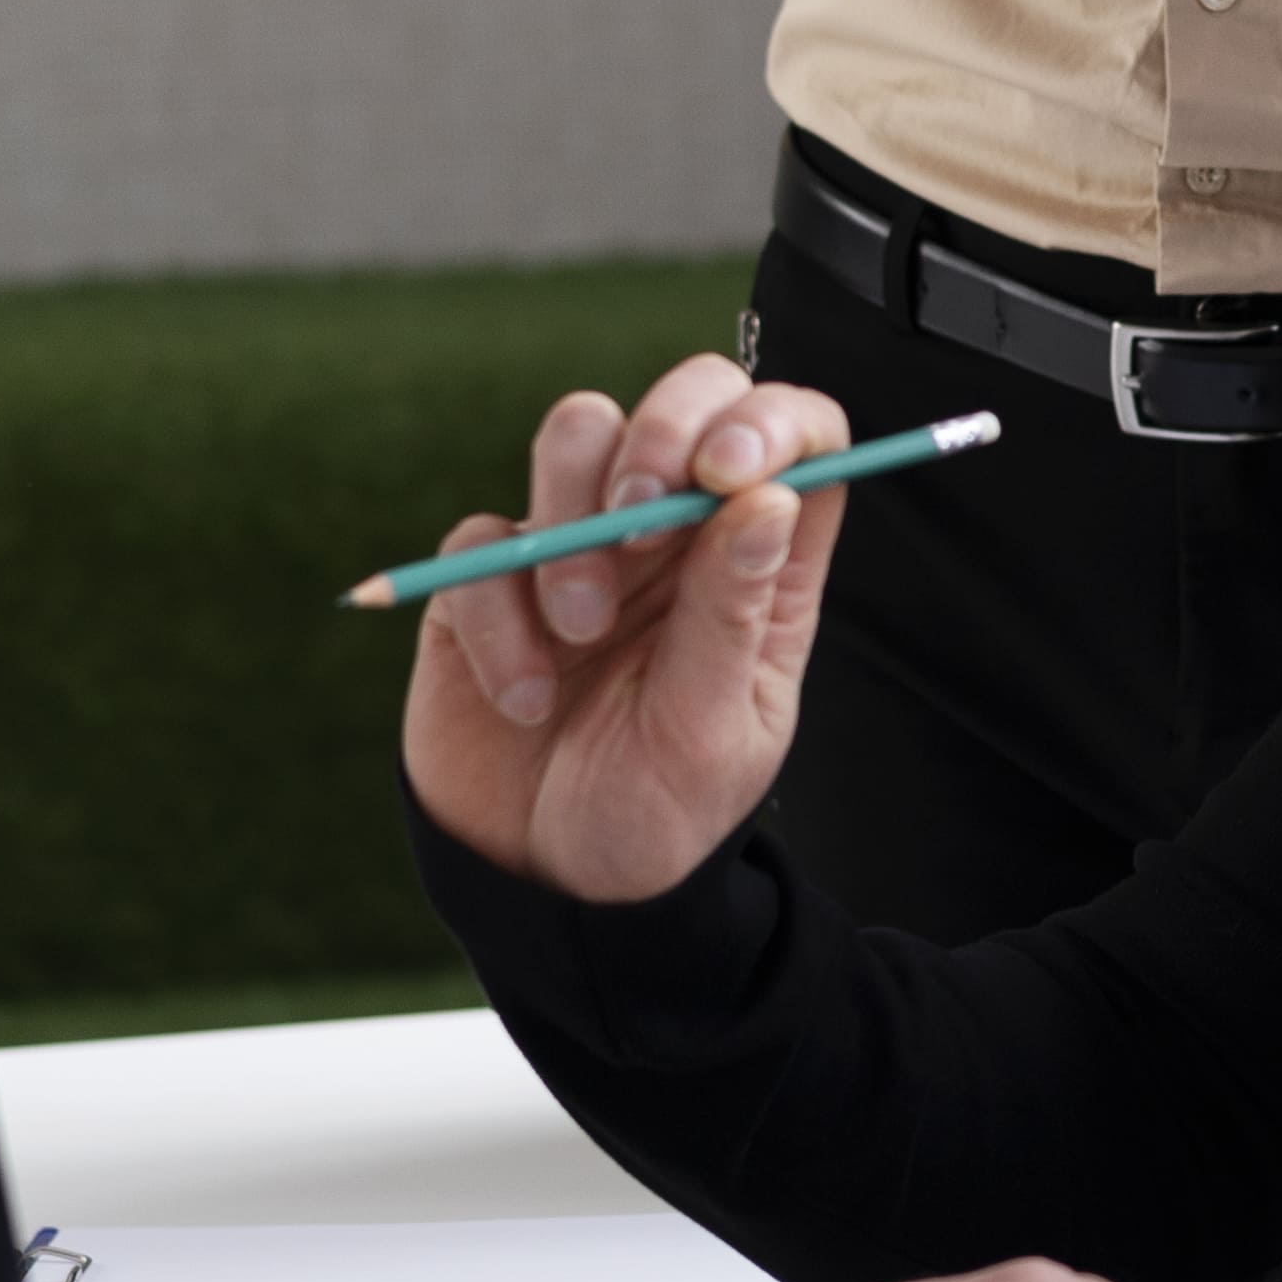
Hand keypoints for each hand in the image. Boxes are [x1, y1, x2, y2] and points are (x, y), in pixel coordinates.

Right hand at [400, 359, 853, 903]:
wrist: (551, 886)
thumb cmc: (656, 814)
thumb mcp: (712, 730)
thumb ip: (734, 611)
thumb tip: (773, 498)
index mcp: (760, 563)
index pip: (798, 434)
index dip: (771, 420)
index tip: (727, 472)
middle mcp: (677, 534)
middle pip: (686, 394)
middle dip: (660, 427)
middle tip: (639, 509)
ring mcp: (580, 544)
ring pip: (576, 432)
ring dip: (575, 523)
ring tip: (581, 632)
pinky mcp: (490, 581)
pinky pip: (483, 539)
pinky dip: (499, 616)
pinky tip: (525, 697)